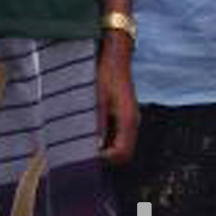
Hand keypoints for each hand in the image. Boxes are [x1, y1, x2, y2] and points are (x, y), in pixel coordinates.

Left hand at [97, 35, 138, 165]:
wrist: (115, 56)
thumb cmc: (106, 74)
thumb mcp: (96, 99)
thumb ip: (96, 125)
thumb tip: (92, 148)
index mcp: (129, 120)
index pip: (121, 153)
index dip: (103, 159)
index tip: (85, 156)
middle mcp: (133, 123)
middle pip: (123, 154)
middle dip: (105, 157)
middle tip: (83, 153)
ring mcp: (130, 120)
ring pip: (121, 146)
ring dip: (105, 149)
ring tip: (84, 143)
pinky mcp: (125, 116)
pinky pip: (118, 136)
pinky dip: (106, 140)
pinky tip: (89, 132)